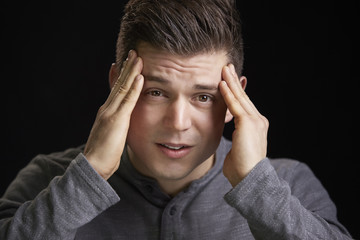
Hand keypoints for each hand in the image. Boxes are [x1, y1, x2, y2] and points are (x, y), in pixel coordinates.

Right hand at [84, 50, 143, 179]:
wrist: (93, 165)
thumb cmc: (103, 154)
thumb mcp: (111, 135)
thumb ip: (116, 124)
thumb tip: (121, 121)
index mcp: (107, 111)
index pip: (116, 89)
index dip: (122, 75)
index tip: (127, 62)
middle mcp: (107, 108)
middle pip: (119, 84)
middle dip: (127, 67)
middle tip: (134, 52)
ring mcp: (110, 113)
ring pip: (122, 88)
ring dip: (131, 71)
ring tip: (138, 57)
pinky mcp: (116, 120)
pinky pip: (128, 101)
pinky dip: (134, 88)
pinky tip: (139, 77)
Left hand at [219, 64, 268, 186]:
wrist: (249, 179)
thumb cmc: (241, 169)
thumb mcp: (237, 148)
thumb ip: (236, 139)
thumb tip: (231, 136)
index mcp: (256, 126)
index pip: (243, 105)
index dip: (235, 91)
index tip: (227, 80)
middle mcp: (258, 120)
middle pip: (243, 97)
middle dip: (234, 81)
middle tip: (227, 67)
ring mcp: (255, 120)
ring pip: (239, 97)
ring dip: (230, 82)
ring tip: (223, 69)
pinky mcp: (248, 123)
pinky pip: (235, 105)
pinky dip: (227, 93)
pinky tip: (221, 83)